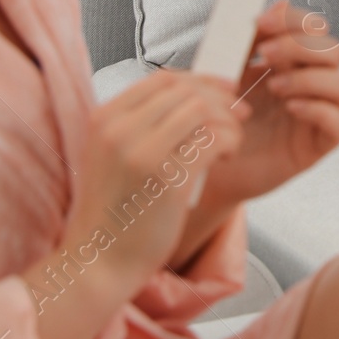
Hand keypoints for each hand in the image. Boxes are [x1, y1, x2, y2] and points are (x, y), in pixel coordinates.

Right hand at [23, 70, 241, 338]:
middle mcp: (118, 129)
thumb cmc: (113, 213)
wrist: (99, 261)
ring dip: (228, 121)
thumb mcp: (112, 156)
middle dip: (221, 98)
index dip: (200, 79)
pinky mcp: (165, 177)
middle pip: (185, 90)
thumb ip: (141, 125)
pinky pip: (212, 139)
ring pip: (202, 109)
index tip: (223, 88)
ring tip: (232, 141)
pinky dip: (230, 141)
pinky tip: (227, 156)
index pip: (162, 78)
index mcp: (103, 119)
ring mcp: (140, 151)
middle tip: (239, 112)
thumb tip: (193, 99)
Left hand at [199, 0, 338, 203]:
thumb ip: (249, 40)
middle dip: (300, 46)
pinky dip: (319, 111)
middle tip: (266, 55)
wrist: (206, 164)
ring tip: (275, 89)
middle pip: (334, 50)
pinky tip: (290, 109)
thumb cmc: (219, 116)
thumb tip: (277, 3)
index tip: (263, 22)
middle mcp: (310, 84)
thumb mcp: (228, 71)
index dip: (295, 19)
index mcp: (291, 61)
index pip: (314, 28)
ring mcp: (318, 114)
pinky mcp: (318, 146)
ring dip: (311, 78)